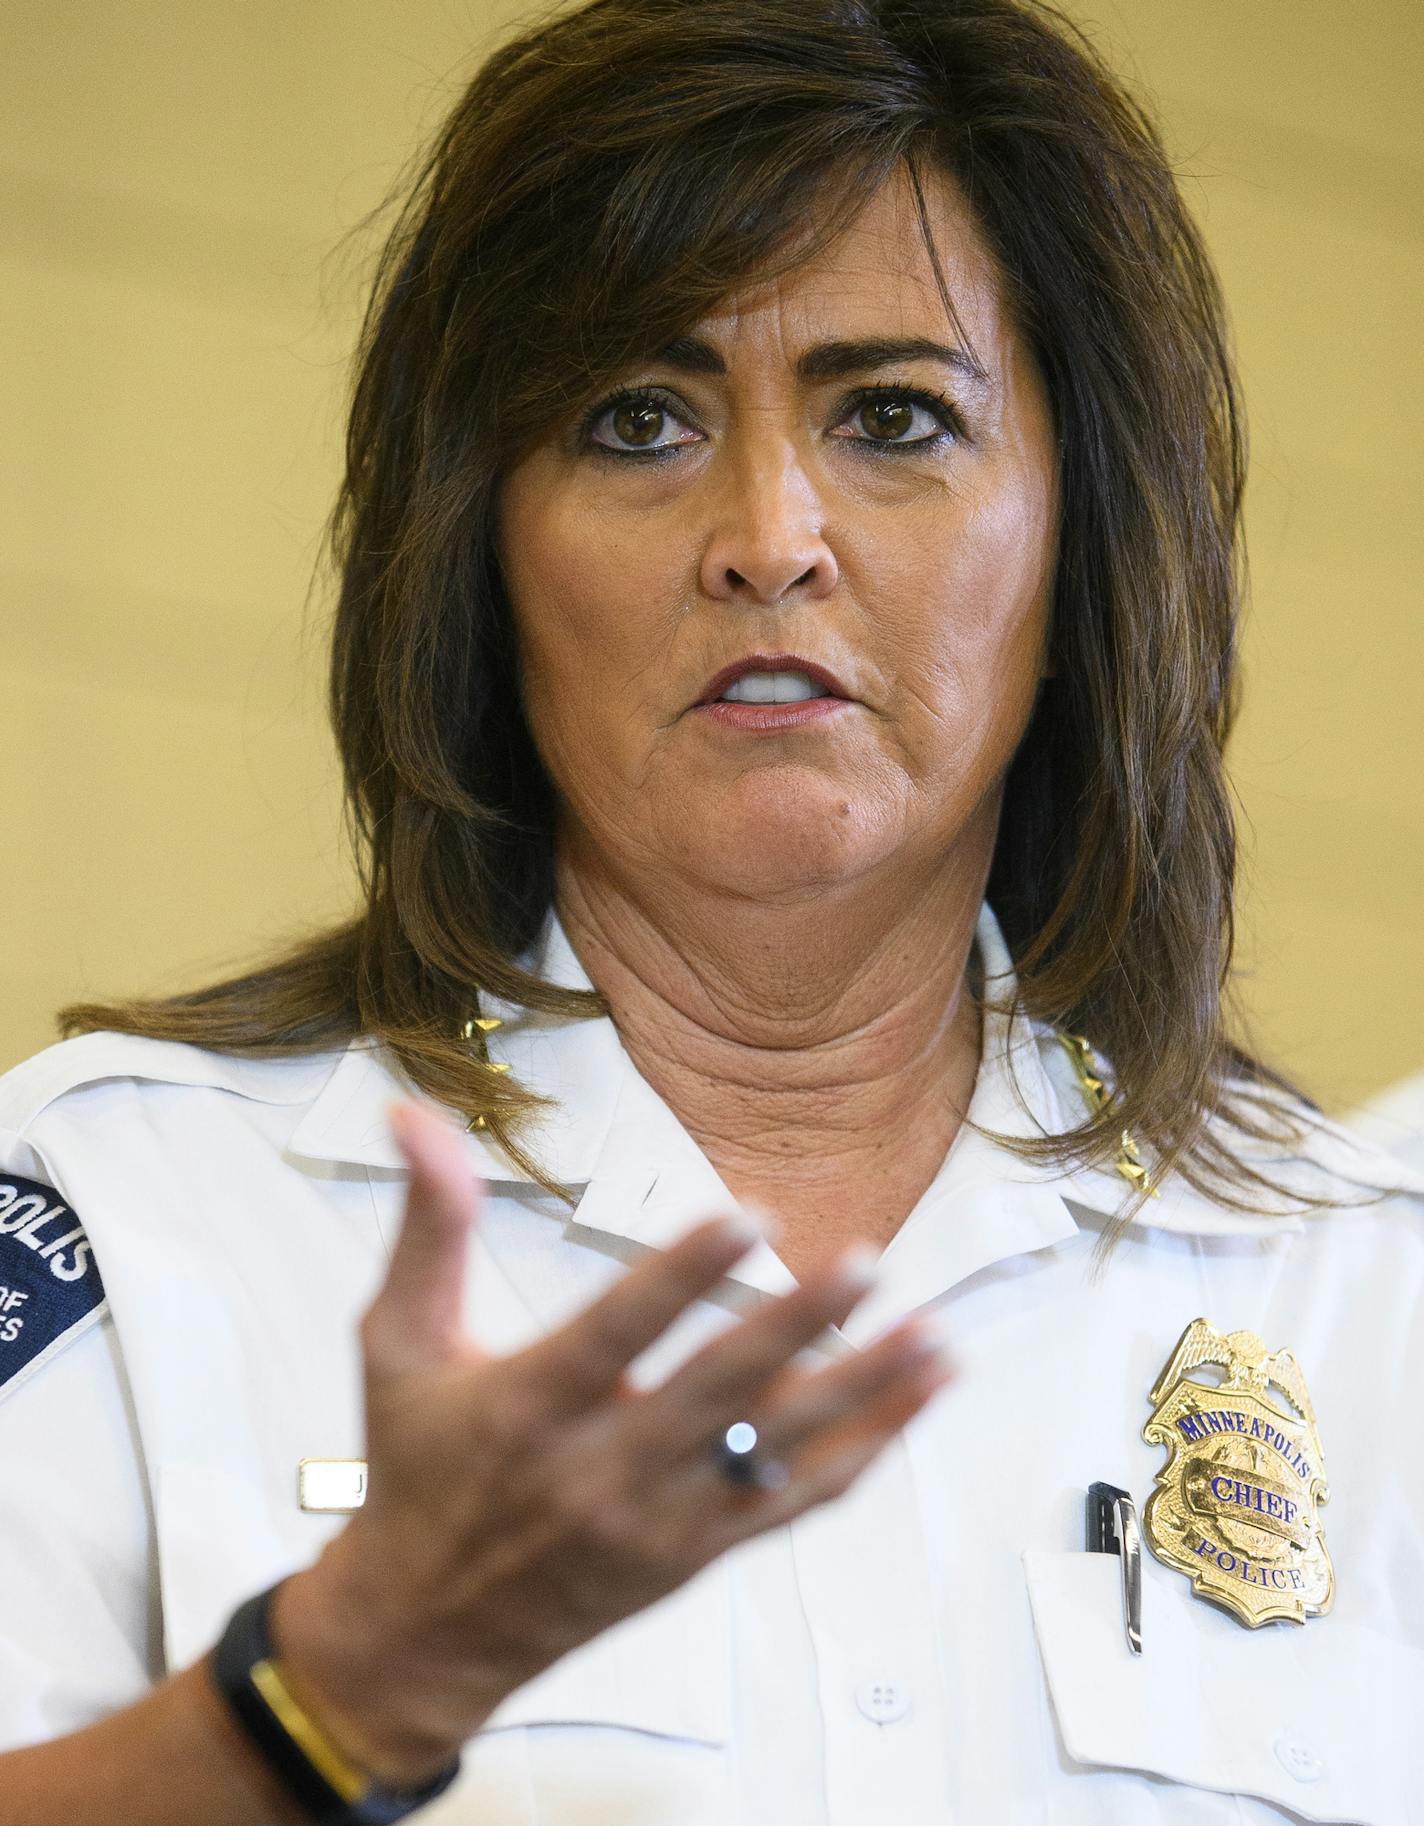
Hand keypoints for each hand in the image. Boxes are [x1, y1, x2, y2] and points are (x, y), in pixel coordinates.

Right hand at [273, 1098, 954, 1785]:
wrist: (426, 1630)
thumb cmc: (416, 1467)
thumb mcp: (396, 1341)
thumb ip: (427, 1227)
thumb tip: (415, 1117)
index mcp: (527, 1409)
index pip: (616, 1333)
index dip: (684, 1275)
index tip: (747, 1216)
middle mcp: (600, 1472)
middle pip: (716, 1393)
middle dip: (798, 1326)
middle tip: (867, 1261)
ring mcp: (658, 1522)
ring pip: (777, 1454)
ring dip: (863, 1392)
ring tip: (933, 1335)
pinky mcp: (697, 1554)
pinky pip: (794, 1506)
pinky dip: (864, 1451)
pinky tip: (917, 1399)